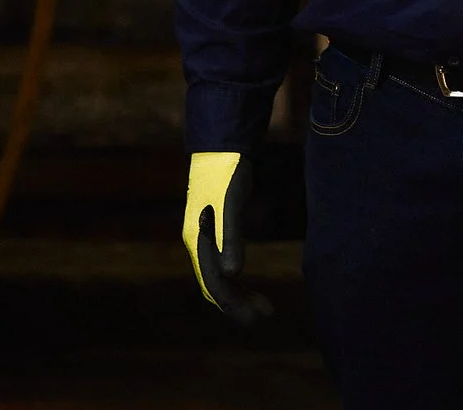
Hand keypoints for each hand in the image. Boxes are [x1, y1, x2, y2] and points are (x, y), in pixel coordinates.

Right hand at [181, 150, 270, 323]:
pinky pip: (220, 264)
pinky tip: (247, 282)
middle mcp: (197, 242)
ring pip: (216, 277)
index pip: (213, 283)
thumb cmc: (227, 171)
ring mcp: (203, 237)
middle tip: (266, 314)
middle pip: (213, 285)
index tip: (258, 317)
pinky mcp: (213, 230)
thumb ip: (230, 237)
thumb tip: (231, 274)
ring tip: (263, 305)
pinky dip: (234, 279)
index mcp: (198, 240)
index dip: (234, 304)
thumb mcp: (232, 202)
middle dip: (237, 304)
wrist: (220, 145)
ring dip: (237, 294)